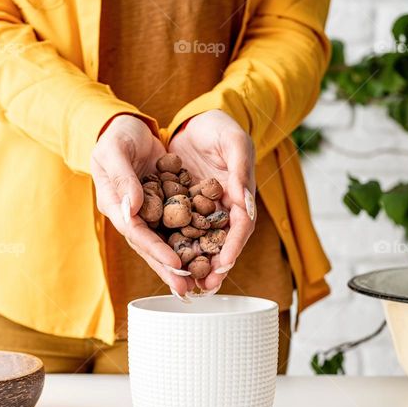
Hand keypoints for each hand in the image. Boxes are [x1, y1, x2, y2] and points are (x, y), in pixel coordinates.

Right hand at [90, 114, 192, 295]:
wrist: (127, 127)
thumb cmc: (116, 136)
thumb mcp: (114, 151)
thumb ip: (123, 178)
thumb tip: (132, 209)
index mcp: (115, 204)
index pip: (136, 232)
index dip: (154, 249)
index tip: (174, 262)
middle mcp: (131, 215)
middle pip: (150, 247)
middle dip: (168, 268)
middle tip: (186, 289)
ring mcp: (147, 213)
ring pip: (165, 242)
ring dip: (180, 263)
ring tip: (197, 284)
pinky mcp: (162, 206)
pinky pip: (177, 227)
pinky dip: (190, 241)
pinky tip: (206, 255)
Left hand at [168, 110, 256, 290]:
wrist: (195, 120)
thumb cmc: (220, 127)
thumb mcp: (234, 142)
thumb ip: (241, 172)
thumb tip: (244, 204)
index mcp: (240, 196)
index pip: (240, 228)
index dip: (233, 247)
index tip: (223, 265)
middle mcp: (222, 209)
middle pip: (220, 244)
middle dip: (213, 267)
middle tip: (202, 286)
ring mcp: (202, 211)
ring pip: (198, 243)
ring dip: (192, 264)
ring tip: (184, 285)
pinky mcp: (182, 208)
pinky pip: (177, 231)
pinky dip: (173, 247)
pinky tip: (162, 263)